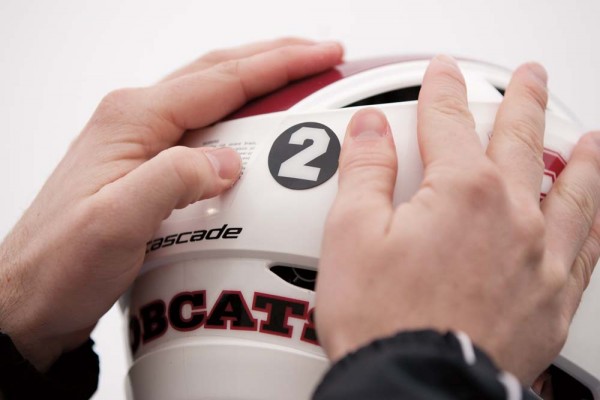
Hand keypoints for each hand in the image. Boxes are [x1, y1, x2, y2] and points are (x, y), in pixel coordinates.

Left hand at [0, 38, 343, 370]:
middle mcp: (135, 121)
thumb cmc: (60, 264)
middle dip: (275, 59)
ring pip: (211, 95)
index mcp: (133, 121)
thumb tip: (227, 161)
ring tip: (297, 79)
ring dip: (258, 81)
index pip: (221, 79)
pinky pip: (203, 126)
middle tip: (320, 55)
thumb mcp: (117, 223)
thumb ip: (174, 180)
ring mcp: (139, 141)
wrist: (29, 297)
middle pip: (218, 72)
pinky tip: (254, 127)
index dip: (279, 64)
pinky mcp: (145, 164)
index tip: (321, 56)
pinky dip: (238, 115)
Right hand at [315, 55, 599, 383]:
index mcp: (462, 192)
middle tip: (528, 79)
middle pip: (519, 140)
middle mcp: (512, 217)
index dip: (441, 89)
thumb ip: (364, 170)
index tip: (441, 73)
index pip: (449, 121)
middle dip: (521, 101)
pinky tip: (595, 214)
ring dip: (579, 158)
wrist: (416, 389)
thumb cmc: (383, 320)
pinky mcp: (551, 300)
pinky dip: (594, 222)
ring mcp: (539, 258)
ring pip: (572, 190)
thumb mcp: (350, 234)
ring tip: (588, 140)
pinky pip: (587, 248)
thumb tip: (369, 129)